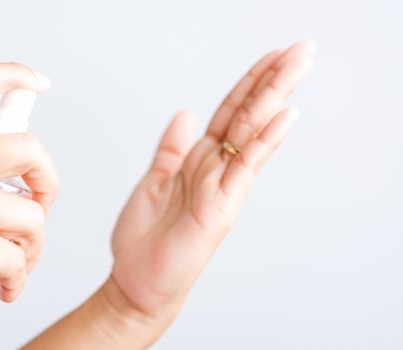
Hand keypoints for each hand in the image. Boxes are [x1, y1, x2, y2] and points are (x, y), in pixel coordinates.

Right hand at [0, 63, 58, 347]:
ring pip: (32, 215)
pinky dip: (20, 277)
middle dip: (48, 178)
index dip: (12, 74)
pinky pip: (19, 259)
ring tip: (17, 259)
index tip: (38, 82)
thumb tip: (2, 176)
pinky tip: (8, 285)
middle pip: (27, 147)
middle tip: (42, 201)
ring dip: (34, 244)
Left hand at [109, 41, 315, 324]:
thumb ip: (173, 148)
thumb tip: (185, 113)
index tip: (272, 54)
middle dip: (274, 78)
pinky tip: (284, 116)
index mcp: (198, 159)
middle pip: (248, 114)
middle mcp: (215, 169)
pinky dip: (265, 141)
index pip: (230, 111)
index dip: (250, 81)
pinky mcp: (222, 207)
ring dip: (276, 96)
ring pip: (252, 132)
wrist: (136, 282)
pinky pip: (246, 167)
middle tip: (303, 48)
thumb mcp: (155, 180)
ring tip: (300, 64)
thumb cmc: (144, 239)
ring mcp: (222, 186)